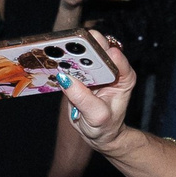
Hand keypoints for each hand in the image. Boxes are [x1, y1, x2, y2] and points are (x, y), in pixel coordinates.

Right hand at [59, 33, 138, 152]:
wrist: (100, 132)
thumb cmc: (105, 126)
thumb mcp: (97, 116)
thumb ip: (83, 98)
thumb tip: (66, 79)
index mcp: (123, 76)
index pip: (115, 57)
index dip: (102, 52)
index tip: (88, 50)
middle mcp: (110, 68)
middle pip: (98, 47)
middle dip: (83, 44)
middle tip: (68, 45)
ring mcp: (95, 68)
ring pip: (83, 50)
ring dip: (69, 49)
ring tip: (55, 51)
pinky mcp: (80, 72)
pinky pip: (72, 61)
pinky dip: (63, 59)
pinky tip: (52, 59)